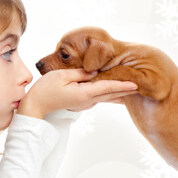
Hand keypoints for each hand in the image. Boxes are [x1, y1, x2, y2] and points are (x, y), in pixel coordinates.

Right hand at [17, 68, 138, 117]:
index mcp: (84, 94)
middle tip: (141, 85)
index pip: (107, 87)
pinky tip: (115, 89)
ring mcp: (85, 103)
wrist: (35, 106)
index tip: (136, 84)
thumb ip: (80, 73)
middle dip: (126, 90)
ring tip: (133, 88)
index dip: (122, 85)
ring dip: (119, 92)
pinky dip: (109, 92)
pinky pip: (99, 96)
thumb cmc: (45, 89)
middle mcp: (88, 100)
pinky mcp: (82, 102)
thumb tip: (94, 70)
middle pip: (111, 94)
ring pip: (106, 96)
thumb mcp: (62, 76)